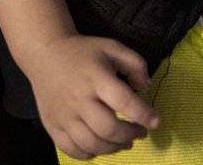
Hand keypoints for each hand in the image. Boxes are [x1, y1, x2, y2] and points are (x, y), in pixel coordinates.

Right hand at [24, 33, 158, 159]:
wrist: (45, 55)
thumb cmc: (83, 52)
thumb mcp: (113, 47)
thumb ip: (135, 63)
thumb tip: (147, 86)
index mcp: (96, 77)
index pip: (124, 101)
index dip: (143, 114)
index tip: (156, 121)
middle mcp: (79, 99)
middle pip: (108, 128)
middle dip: (130, 134)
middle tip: (141, 132)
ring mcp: (64, 116)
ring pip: (91, 144)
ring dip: (114, 148)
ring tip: (125, 142)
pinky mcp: (52, 126)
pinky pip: (72, 149)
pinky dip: (90, 154)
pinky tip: (101, 147)